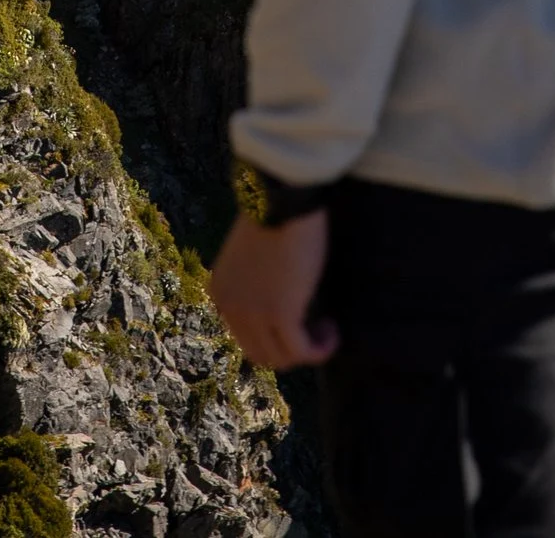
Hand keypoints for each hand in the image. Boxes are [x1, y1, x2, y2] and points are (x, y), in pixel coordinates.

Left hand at [209, 210, 338, 368]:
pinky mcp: (280, 315)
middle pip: (262, 354)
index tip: (299, 321)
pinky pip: (302, 351)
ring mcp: (253, 314)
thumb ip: (257, 282)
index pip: (245, 337)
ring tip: (326, 326)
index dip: (275, 337)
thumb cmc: (276, 213)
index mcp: (221, 292)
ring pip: (282, 357)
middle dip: (290, 347)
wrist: (282, 197)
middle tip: (314, 325)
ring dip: (308, 348)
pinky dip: (321, 349)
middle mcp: (230, 308)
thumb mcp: (256, 255)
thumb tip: (281, 304)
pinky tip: (333, 331)